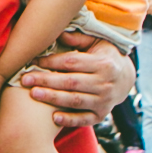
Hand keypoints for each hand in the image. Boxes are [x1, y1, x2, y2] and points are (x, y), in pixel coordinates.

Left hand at [15, 35, 131, 123]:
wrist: (126, 79)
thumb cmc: (105, 57)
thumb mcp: (97, 43)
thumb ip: (78, 39)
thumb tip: (58, 32)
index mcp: (103, 63)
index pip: (72, 62)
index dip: (51, 62)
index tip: (32, 61)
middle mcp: (105, 83)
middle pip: (71, 82)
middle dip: (46, 80)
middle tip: (25, 79)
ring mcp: (104, 101)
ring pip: (75, 101)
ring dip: (53, 98)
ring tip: (34, 94)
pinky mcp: (101, 115)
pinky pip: (84, 119)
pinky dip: (70, 120)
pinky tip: (54, 118)